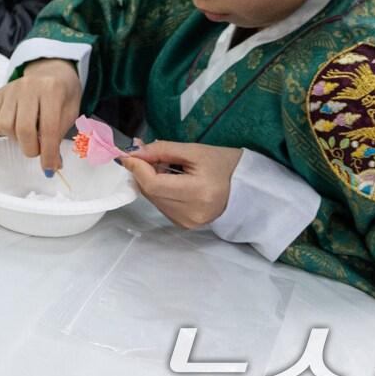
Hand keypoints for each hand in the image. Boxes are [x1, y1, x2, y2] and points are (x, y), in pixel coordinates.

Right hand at [0, 58, 81, 172]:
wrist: (52, 71)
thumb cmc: (63, 94)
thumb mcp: (70, 112)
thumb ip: (59, 136)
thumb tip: (52, 165)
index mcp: (52, 90)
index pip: (48, 128)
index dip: (49, 153)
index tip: (49, 167)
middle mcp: (29, 86)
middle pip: (24, 129)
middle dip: (31, 149)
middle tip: (38, 151)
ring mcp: (11, 88)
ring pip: (5, 126)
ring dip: (16, 139)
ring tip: (27, 135)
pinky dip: (1, 130)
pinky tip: (14, 127)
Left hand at [120, 141, 241, 228]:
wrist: (246, 186)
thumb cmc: (224, 164)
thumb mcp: (194, 150)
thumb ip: (161, 150)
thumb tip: (134, 152)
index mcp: (198, 193)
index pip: (154, 184)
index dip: (137, 168)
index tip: (128, 154)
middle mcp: (192, 213)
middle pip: (151, 192)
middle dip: (142, 172)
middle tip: (146, 154)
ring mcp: (189, 222)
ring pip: (153, 200)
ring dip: (150, 182)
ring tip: (165, 167)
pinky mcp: (186, 225)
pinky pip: (162, 205)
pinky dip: (159, 191)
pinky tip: (172, 181)